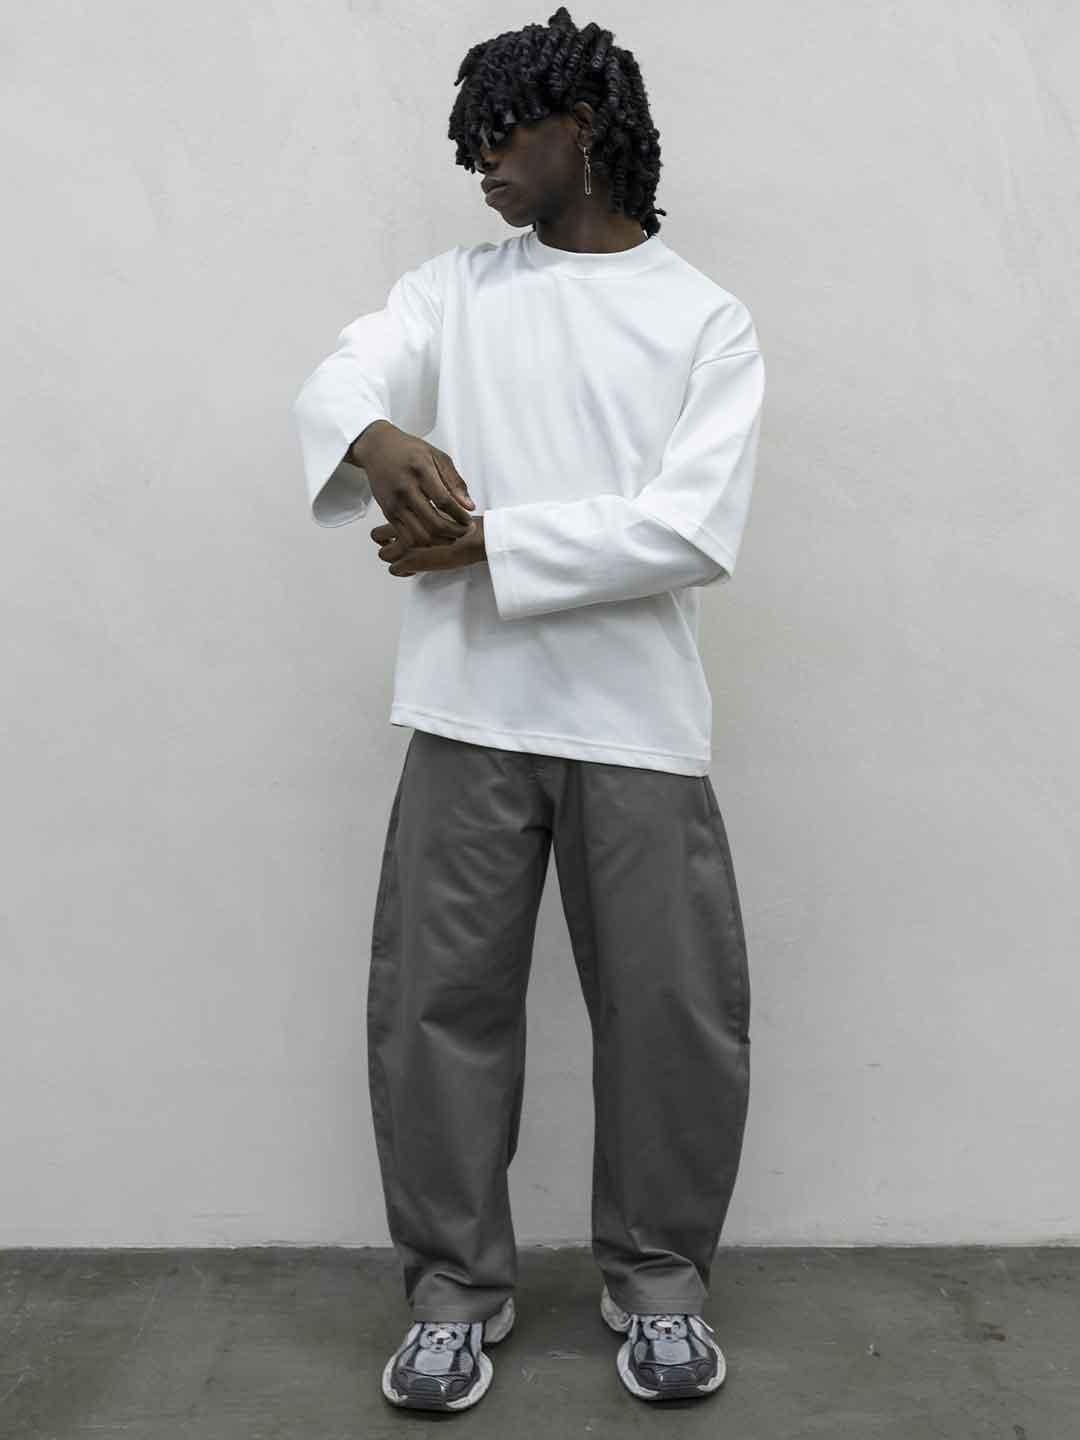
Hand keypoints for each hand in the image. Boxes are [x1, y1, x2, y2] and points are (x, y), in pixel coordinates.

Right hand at [350, 423, 475, 547]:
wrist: (377, 448)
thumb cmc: (410, 451)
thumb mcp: (437, 456)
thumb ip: (455, 482)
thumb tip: (469, 507)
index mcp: (421, 471)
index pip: (444, 502)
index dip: (460, 517)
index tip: (470, 521)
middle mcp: (405, 489)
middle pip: (434, 523)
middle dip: (455, 532)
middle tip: (464, 532)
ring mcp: (394, 503)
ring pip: (420, 536)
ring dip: (440, 541)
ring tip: (451, 537)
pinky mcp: (387, 513)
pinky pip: (406, 538)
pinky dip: (423, 543)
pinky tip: (434, 536)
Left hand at [369, 514, 485, 576]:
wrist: (475, 536)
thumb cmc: (463, 524)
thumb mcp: (443, 511)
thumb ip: (426, 514)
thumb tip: (419, 519)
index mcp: (410, 512)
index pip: (385, 520)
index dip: (389, 531)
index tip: (400, 536)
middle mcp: (403, 527)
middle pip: (377, 536)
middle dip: (386, 543)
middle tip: (400, 548)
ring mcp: (406, 544)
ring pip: (384, 554)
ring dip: (394, 558)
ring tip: (410, 559)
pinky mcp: (412, 561)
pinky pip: (395, 569)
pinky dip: (403, 571)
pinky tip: (415, 569)